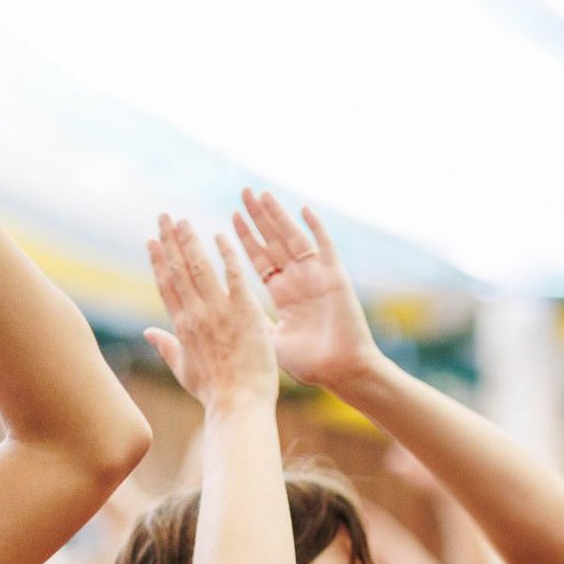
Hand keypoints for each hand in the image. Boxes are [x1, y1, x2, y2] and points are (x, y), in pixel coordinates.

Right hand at [143, 216, 276, 407]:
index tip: (151, 240)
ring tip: (183, 220)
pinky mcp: (245, 312)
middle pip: (177, 269)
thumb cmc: (214, 392)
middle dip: (169, 240)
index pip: (166, 285)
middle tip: (164, 216)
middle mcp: (196, 314)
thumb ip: (166, 346)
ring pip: (199, 267)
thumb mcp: (183, 369)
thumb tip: (149, 333)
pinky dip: (226, 255)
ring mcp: (219, 311)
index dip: (157, 260)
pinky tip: (221, 236)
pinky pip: (234, 277)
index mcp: (181, 326)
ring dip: (190, 241)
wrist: (238, 404)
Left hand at [231, 189, 379, 392]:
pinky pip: (325, 247)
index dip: (247, 238)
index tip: (232, 217)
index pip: (261, 259)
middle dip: (258, 218)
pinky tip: (304, 208)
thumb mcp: (268, 338)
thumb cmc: (309, 364)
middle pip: (275, 242)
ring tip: (262, 193)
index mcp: (284, 296)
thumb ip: (249, 320)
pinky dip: (316, 227)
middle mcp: (300, 281)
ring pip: (294, 238)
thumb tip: (221, 314)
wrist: (341, 371)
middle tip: (243, 192)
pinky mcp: (336, 278)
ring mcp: (318, 277)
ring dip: (278, 216)